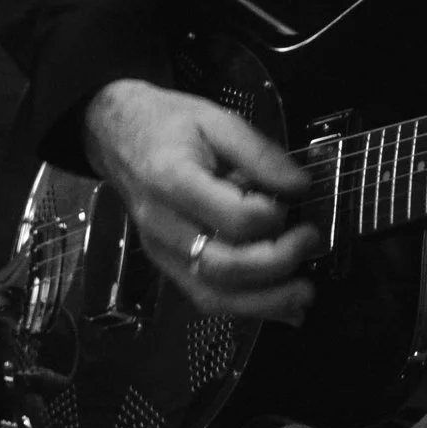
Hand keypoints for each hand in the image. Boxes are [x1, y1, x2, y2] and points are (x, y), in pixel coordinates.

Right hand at [82, 78, 322, 322]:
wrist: (115, 135)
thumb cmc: (168, 124)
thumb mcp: (216, 119)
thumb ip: (259, 152)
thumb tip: (300, 187)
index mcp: (172, 180)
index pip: (231, 218)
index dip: (271, 216)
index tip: (292, 201)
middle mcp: (161, 225)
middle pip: (222, 267)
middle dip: (276, 264)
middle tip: (310, 242)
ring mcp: (160, 252)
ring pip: (212, 295)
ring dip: (264, 303)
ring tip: (304, 296)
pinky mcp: (165, 266)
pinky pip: (205, 298)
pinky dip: (246, 308)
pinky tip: (281, 306)